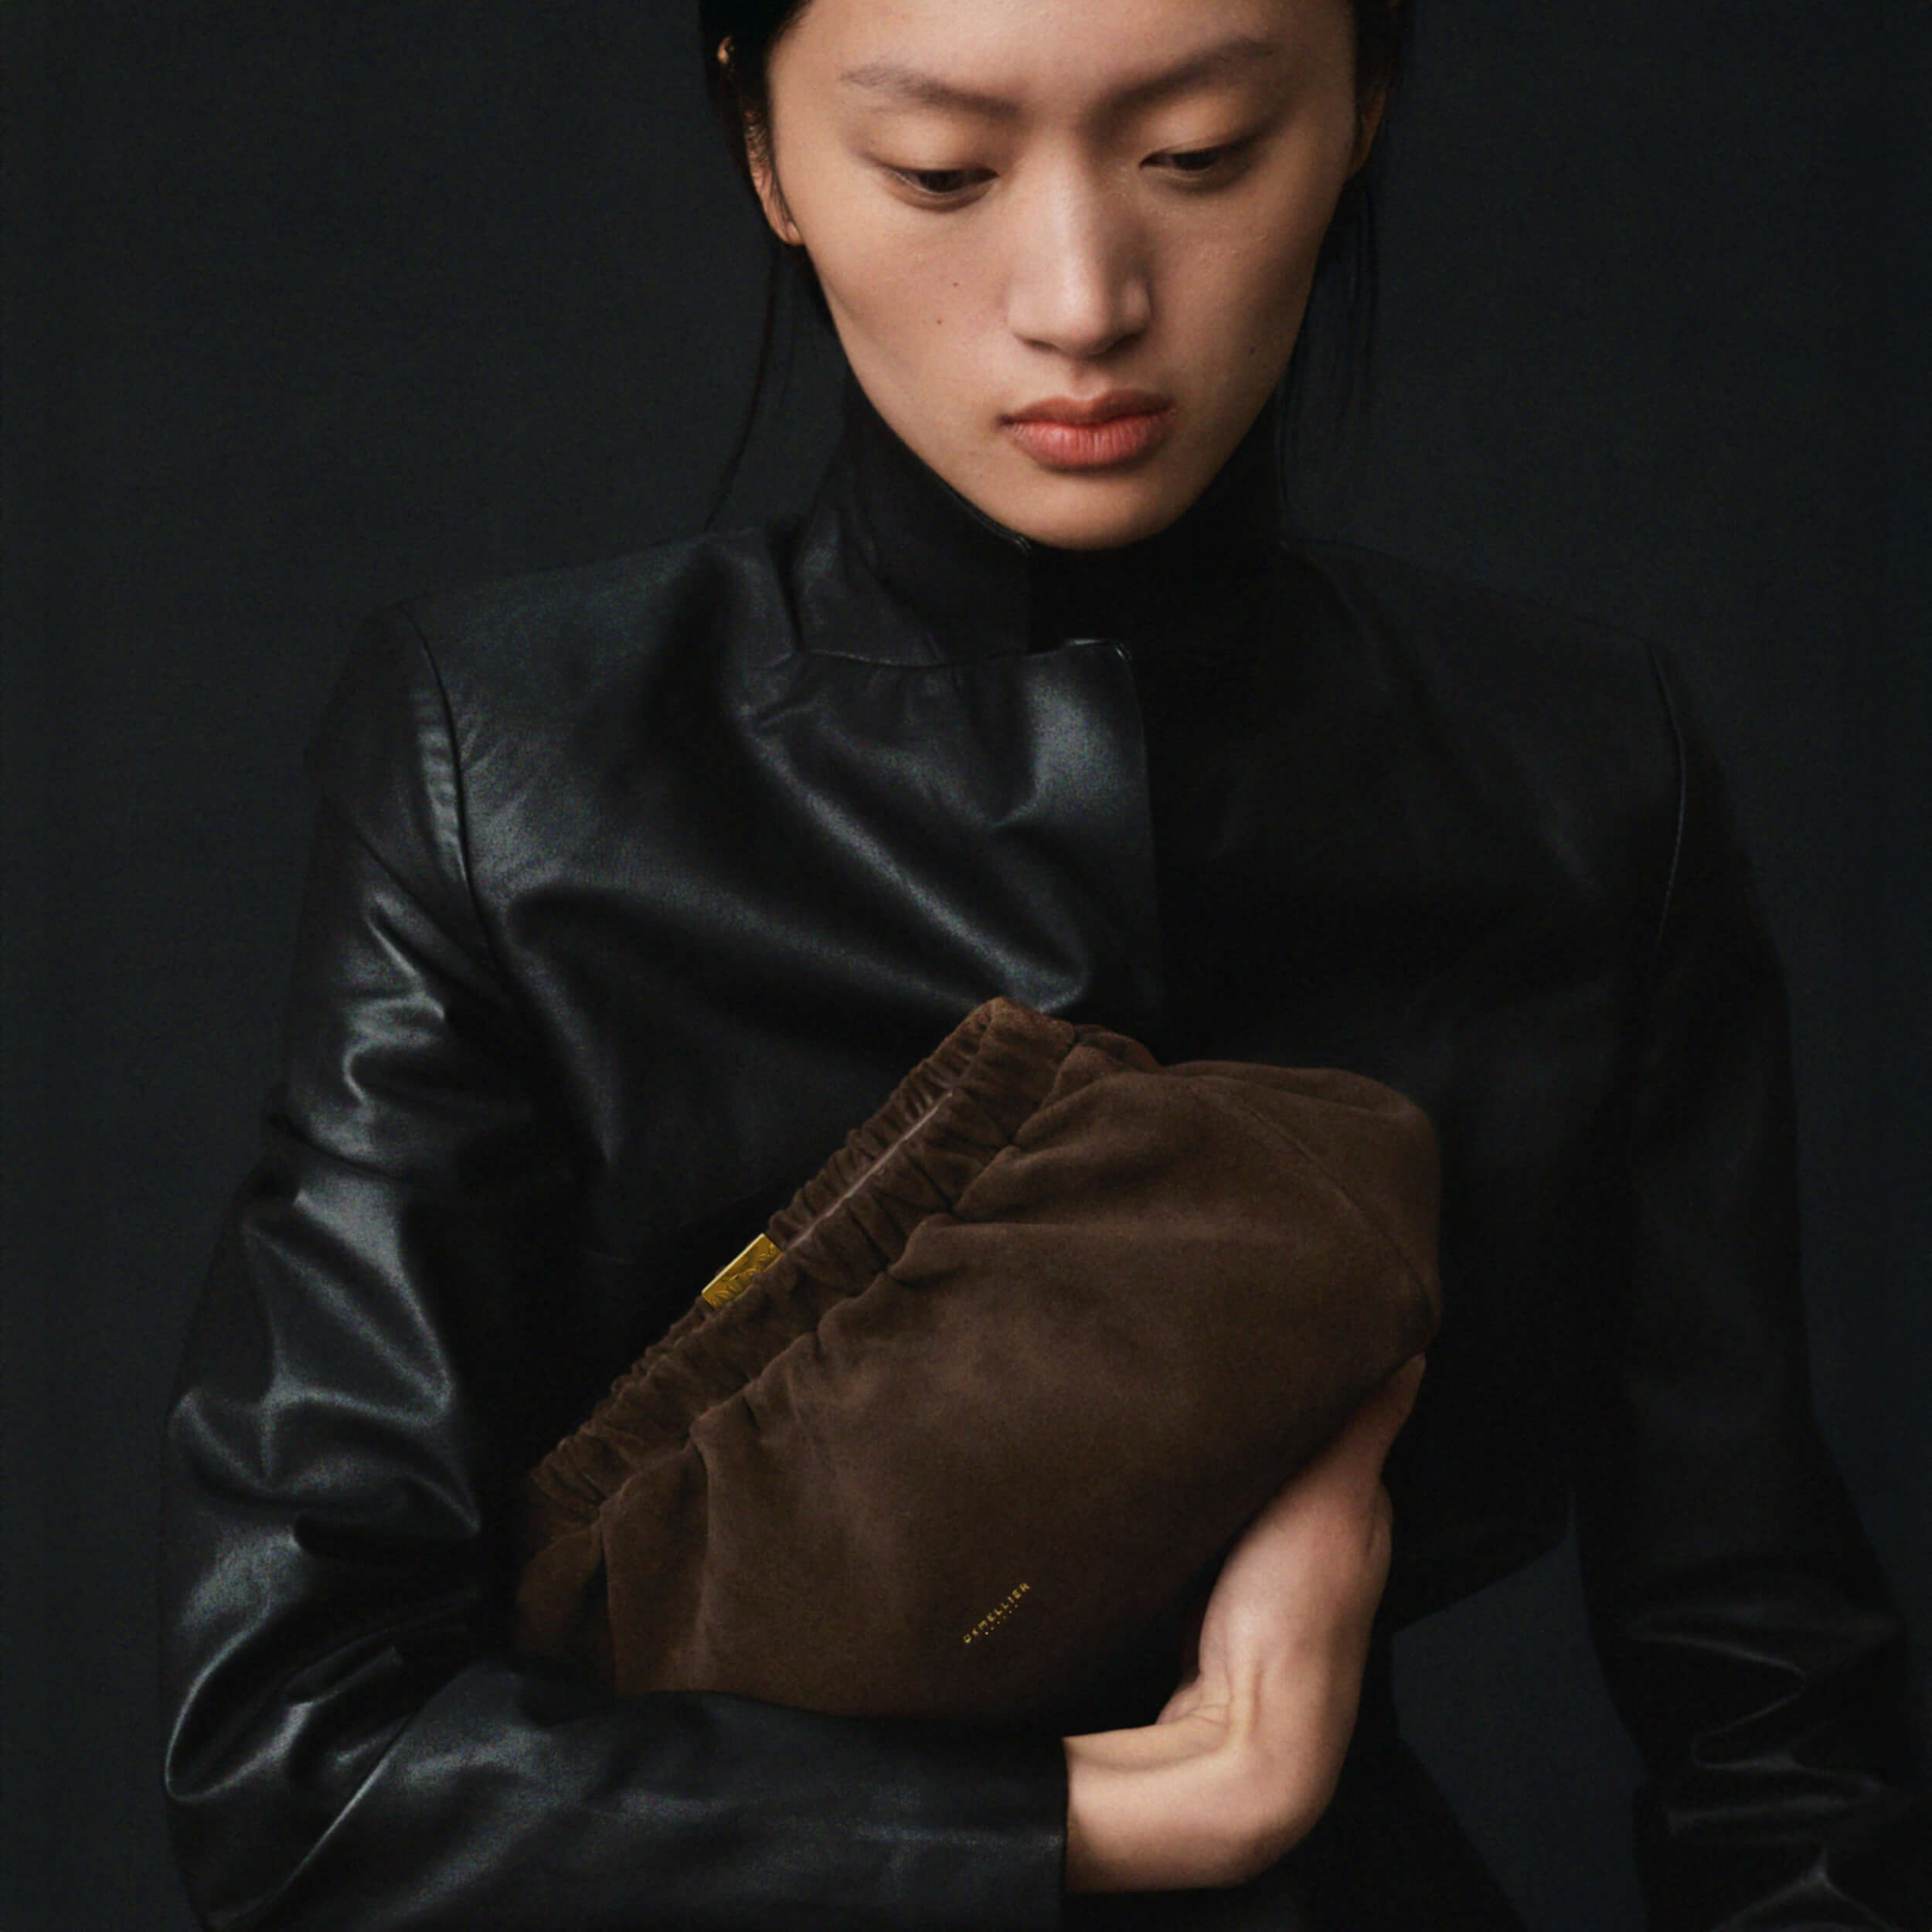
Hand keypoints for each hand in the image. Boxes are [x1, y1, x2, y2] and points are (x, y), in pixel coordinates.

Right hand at [1062, 1355, 1424, 1892]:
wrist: (1242, 1737)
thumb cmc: (1293, 1619)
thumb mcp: (1334, 1499)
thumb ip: (1365, 1426)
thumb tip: (1416, 1348)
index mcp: (1362, 1508)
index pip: (1341, 1417)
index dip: (1312, 1372)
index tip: (1275, 1320)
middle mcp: (1325, 1540)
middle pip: (1294, 1455)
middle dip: (1265, 1412)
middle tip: (1216, 1352)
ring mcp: (1272, 1574)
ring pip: (1252, 1490)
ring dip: (1230, 1456)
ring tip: (1189, 1402)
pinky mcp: (1221, 1597)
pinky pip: (1213, 1525)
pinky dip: (1200, 1498)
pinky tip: (1173, 1479)